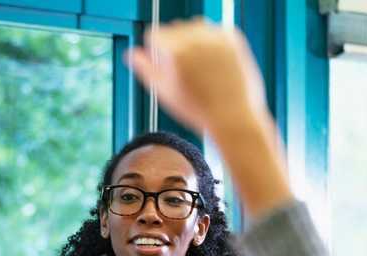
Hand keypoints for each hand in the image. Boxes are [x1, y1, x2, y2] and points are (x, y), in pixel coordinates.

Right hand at [127, 19, 267, 135]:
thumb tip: (131, 54)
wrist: (234, 117)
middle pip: (174, 29)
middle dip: (176, 44)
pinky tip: (215, 63)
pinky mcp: (233, 38)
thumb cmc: (199, 111)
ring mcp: (216, 37)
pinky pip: (216, 31)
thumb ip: (145, 69)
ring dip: (194, 40)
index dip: (157, 52)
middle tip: (186, 71)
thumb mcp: (164, 93)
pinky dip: (214, 42)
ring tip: (201, 68)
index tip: (165, 65)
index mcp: (174, 51)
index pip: (154, 35)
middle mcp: (194, 39)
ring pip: (195, 27)